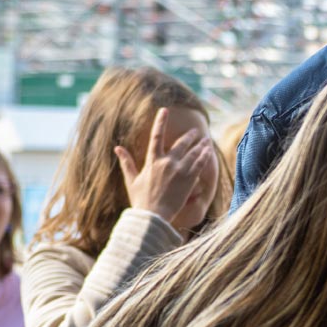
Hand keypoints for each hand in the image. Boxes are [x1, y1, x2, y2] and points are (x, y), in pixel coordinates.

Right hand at [114, 107, 214, 221]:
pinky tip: (209, 151)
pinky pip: (199, 165)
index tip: (164, 110)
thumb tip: (117, 148)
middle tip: (195, 132)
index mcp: (152, 161)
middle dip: (189, 137)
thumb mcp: (131, 179)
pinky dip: (204, 156)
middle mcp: (166, 163)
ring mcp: (179, 171)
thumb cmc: (141, 200)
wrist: (153, 216)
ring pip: (192, 153)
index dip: (160, 121)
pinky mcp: (189, 180)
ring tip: (206, 140)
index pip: (156, 136)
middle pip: (180, 144)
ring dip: (200, 145)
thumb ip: (127, 162)